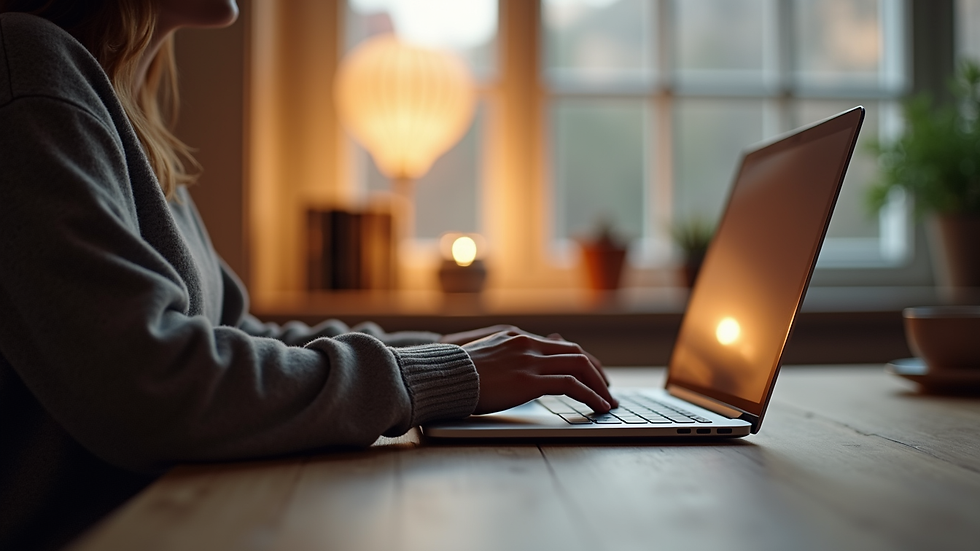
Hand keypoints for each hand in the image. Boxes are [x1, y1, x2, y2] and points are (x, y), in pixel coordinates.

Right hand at [461, 331, 617, 414]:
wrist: (442, 377)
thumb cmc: (457, 375)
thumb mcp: (486, 359)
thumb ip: (509, 358)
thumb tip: (517, 368)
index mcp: (517, 338)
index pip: (562, 346)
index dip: (582, 361)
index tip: (593, 375)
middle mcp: (527, 345)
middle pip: (576, 354)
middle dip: (597, 373)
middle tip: (607, 390)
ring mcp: (529, 361)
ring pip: (579, 367)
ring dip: (599, 385)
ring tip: (609, 402)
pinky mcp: (528, 381)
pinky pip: (571, 386)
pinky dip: (590, 395)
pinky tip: (598, 407)